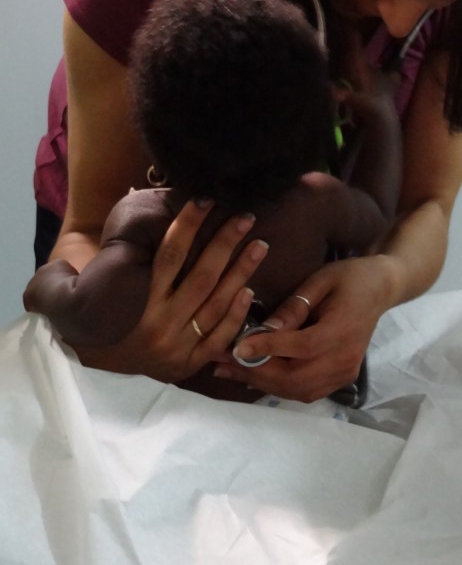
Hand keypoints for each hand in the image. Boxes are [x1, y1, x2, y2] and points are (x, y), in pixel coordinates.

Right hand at [74, 201, 268, 380]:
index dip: (188, 226)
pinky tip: (250, 289)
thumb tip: (91, 235)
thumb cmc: (97, 325)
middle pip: (201, 276)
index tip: (206, 201)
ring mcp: (178, 346)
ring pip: (217, 303)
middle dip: (226, 243)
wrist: (93, 379)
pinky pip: (221, 337)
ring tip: (260, 243)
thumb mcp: (84, 297)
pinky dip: (238, 313)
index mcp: (136, 303)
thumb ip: (82, 273)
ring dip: (242, 271)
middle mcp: (159, 324)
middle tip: (245, 217)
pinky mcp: (190, 364)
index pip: (168, 256)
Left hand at [213, 255, 396, 401]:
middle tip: (221, 361)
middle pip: (296, 377)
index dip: (268, 349)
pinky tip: (253, 376)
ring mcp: (345, 373)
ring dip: (261, 383)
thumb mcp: (320, 280)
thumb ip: (295, 306)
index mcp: (343, 329)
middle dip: (256, 371)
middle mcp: (346, 358)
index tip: (236, 347)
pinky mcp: (341, 378)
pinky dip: (277, 387)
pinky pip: (305, 391)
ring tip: (229, 370)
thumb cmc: (349, 277)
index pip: (302, 346)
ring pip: (297, 390)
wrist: (381, 289)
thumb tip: (264, 329)